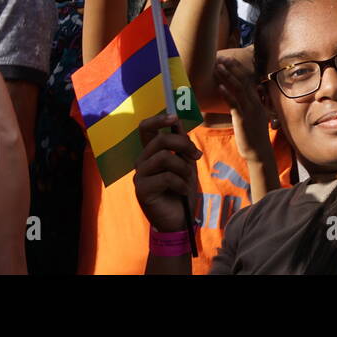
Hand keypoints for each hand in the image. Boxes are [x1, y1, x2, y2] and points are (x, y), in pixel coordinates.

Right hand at [132, 113, 201, 232]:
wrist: (179, 219)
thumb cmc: (181, 190)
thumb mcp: (186, 163)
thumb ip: (181, 145)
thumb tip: (177, 122)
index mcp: (151, 153)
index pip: (145, 128)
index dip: (157, 119)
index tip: (174, 117)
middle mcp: (142, 161)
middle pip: (161, 140)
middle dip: (184, 145)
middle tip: (196, 156)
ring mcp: (139, 175)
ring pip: (164, 157)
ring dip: (183, 167)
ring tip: (187, 178)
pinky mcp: (141, 190)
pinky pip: (166, 177)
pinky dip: (181, 183)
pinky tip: (182, 191)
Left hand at [215, 55, 272, 164]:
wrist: (260, 153)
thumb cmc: (254, 136)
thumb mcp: (255, 117)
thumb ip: (251, 105)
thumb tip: (249, 96)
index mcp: (258, 102)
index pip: (248, 80)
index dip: (238, 69)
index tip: (229, 60)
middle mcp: (255, 103)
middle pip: (244, 81)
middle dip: (232, 68)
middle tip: (222, 58)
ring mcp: (250, 111)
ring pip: (239, 90)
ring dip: (228, 77)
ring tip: (218, 67)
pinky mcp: (243, 119)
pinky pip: (235, 105)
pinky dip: (227, 95)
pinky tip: (219, 87)